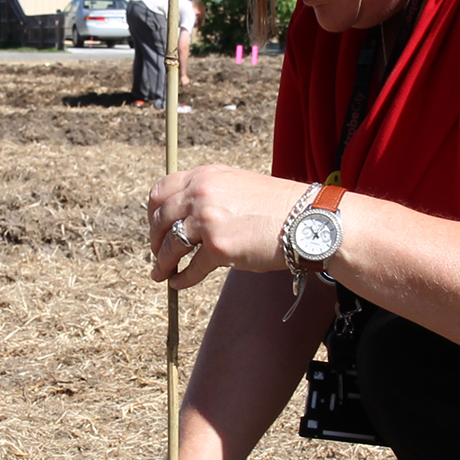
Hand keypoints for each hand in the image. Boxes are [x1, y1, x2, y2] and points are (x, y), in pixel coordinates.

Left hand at [145, 163, 306, 289]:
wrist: (307, 220)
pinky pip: (190, 267)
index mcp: (205, 176)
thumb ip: (209, 193)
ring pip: (170, 246)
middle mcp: (202, 194)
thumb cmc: (277, 206)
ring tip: (160, 273)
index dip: (153, 212)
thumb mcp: (237, 185)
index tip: (155, 226)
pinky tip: (178, 283)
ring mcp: (207, 220)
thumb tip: (185, 214)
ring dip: (161, 262)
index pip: (161, 190)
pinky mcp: (217, 248)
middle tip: (157, 252)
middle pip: (160, 220)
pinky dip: (182, 278)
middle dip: (154, 240)